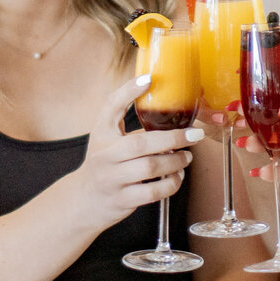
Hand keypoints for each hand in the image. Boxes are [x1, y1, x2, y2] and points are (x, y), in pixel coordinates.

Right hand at [72, 74, 202, 228]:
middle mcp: (105, 156)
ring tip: (186, 157)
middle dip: (173, 138)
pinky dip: (171, 183)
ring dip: (175, 162)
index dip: (128, 91)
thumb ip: (121, 112)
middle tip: (194, 136)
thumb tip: (149, 82)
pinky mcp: (123, 200)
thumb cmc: (104, 161)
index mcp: (102, 134)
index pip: (111, 107)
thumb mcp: (105, 134)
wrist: (85, 199)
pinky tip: (177, 176)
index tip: (149, 80)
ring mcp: (112, 179)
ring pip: (149, 168)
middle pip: (140, 144)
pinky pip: (153, 192)